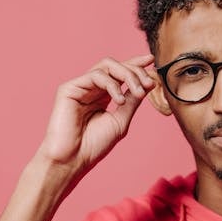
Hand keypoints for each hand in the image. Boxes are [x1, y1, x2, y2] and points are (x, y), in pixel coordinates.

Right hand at [34, 54, 155, 177]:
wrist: (73, 160)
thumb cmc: (94, 145)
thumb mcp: (121, 121)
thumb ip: (132, 101)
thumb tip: (148, 83)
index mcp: (102, 96)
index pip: (120, 74)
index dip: (135, 65)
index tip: (152, 61)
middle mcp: (91, 89)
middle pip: (115, 66)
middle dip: (135, 71)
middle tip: (149, 83)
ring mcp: (80, 87)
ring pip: (106, 66)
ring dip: (127, 75)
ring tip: (138, 92)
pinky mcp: (69, 88)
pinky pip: (95, 76)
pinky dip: (112, 85)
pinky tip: (119, 100)